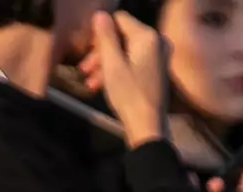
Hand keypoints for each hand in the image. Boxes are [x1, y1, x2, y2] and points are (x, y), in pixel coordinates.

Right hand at [80, 11, 168, 148]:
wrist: (148, 128)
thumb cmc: (129, 96)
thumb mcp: (112, 66)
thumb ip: (106, 38)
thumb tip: (100, 14)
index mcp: (148, 36)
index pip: (119, 20)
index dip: (101, 34)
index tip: (87, 52)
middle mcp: (157, 41)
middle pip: (122, 37)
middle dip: (101, 53)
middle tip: (84, 70)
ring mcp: (158, 56)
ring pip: (125, 52)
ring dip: (105, 65)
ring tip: (90, 83)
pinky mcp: (155, 70)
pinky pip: (133, 62)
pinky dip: (117, 71)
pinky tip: (102, 86)